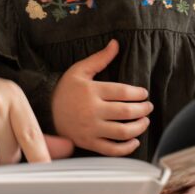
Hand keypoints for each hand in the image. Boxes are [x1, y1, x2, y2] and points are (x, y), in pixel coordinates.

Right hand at [51, 39, 152, 155]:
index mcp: (92, 91)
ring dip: (139, 127)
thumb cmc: (65, 89)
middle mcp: (92, 111)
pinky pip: (111, 149)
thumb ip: (100, 58)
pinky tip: (134, 141)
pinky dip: (126, 148)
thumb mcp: (80, 70)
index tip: (144, 94)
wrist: (46, 110)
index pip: (122, 92)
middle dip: (143, 109)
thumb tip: (116, 43)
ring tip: (144, 121)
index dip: (138, 93)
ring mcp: (90, 129)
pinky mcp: (88, 143)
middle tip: (148, 107)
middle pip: (126, 112)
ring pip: (122, 132)